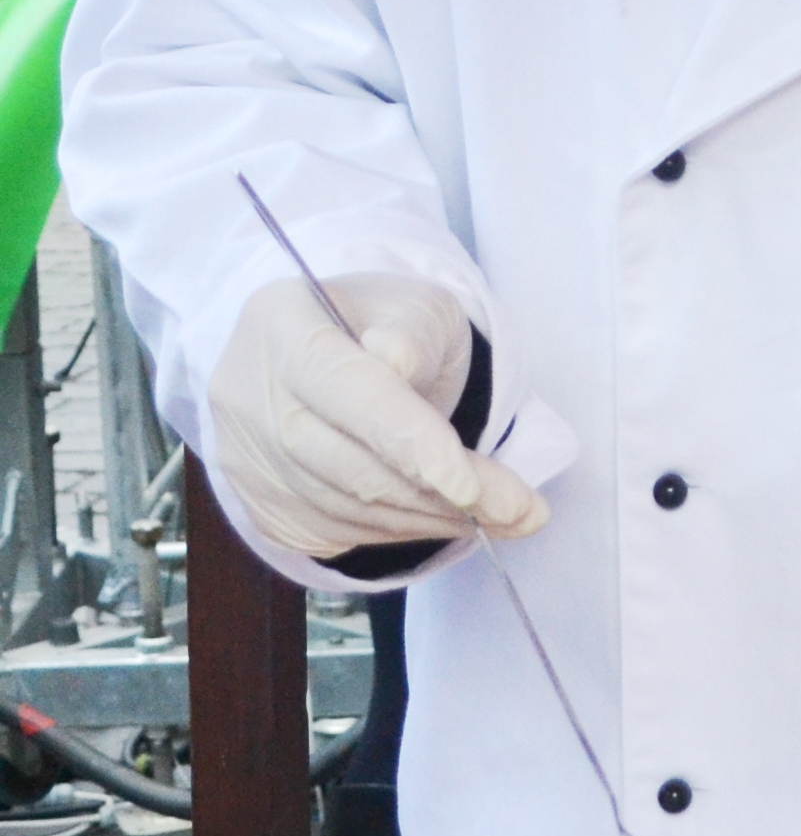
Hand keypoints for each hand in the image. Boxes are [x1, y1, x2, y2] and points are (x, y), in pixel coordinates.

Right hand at [208, 276, 545, 560]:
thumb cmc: (386, 321)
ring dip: (430, 520)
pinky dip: (399, 532)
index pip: (347, 390)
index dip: (408, 440)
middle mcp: (247, 394)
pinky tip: (449, 518)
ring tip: (504, 516)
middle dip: (442, 494)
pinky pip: (333, 532)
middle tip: (521, 511)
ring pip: (342, 508)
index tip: (469, 486)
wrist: (336, 349)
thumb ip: (412, 330)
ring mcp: (245, 455)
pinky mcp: (259, 502)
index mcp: (282, 324)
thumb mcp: (414, 303)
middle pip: (347, 462)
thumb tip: (396, 363)